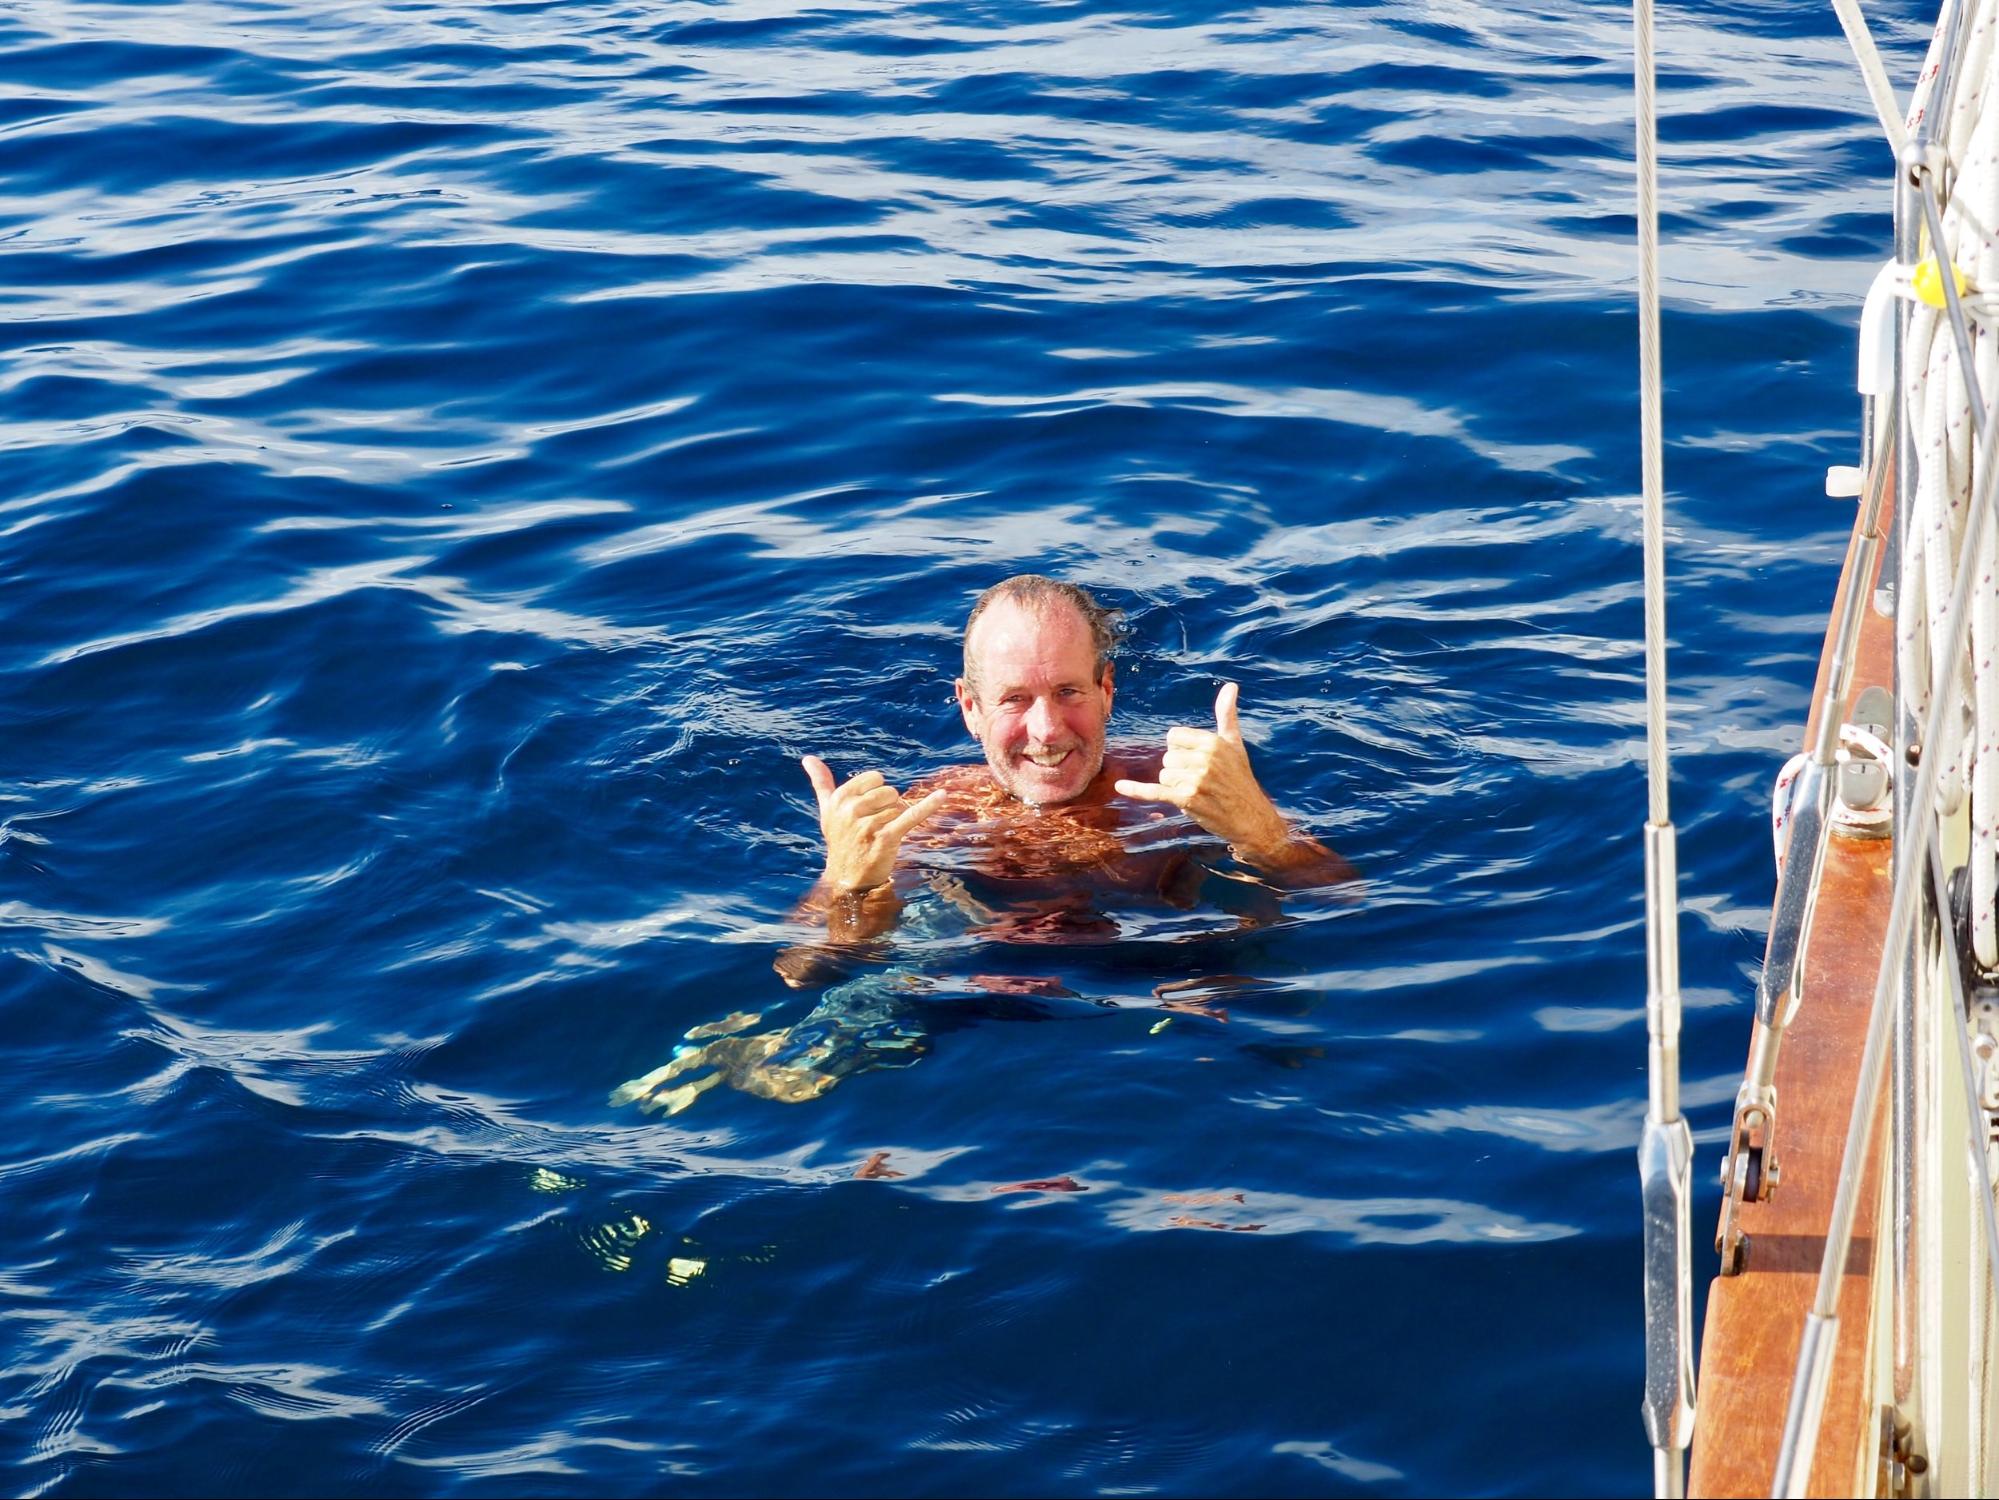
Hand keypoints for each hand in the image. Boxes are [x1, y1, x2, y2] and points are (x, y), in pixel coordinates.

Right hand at [802, 756, 945, 892]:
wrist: (846, 878)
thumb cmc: (840, 840)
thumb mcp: (827, 811)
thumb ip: (821, 783)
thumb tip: (808, 758)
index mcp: (839, 799)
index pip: (875, 778)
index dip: (877, 792)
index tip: (868, 810)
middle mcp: (850, 811)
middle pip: (889, 791)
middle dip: (889, 806)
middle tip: (876, 826)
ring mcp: (868, 825)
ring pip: (899, 807)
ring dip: (896, 820)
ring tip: (881, 836)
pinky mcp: (886, 839)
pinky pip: (910, 816)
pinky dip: (928, 806)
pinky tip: (942, 796)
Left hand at [1113, 683, 1289, 856]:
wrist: (1250, 818)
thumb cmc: (1241, 779)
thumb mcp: (1235, 743)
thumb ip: (1227, 714)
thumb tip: (1230, 685)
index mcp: (1212, 742)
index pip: (1173, 737)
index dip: (1181, 750)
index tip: (1198, 761)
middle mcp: (1204, 759)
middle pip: (1167, 757)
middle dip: (1179, 770)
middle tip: (1202, 781)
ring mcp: (1195, 780)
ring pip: (1163, 775)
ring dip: (1175, 786)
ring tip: (1199, 792)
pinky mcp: (1187, 799)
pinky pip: (1155, 791)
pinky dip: (1137, 790)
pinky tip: (1121, 787)